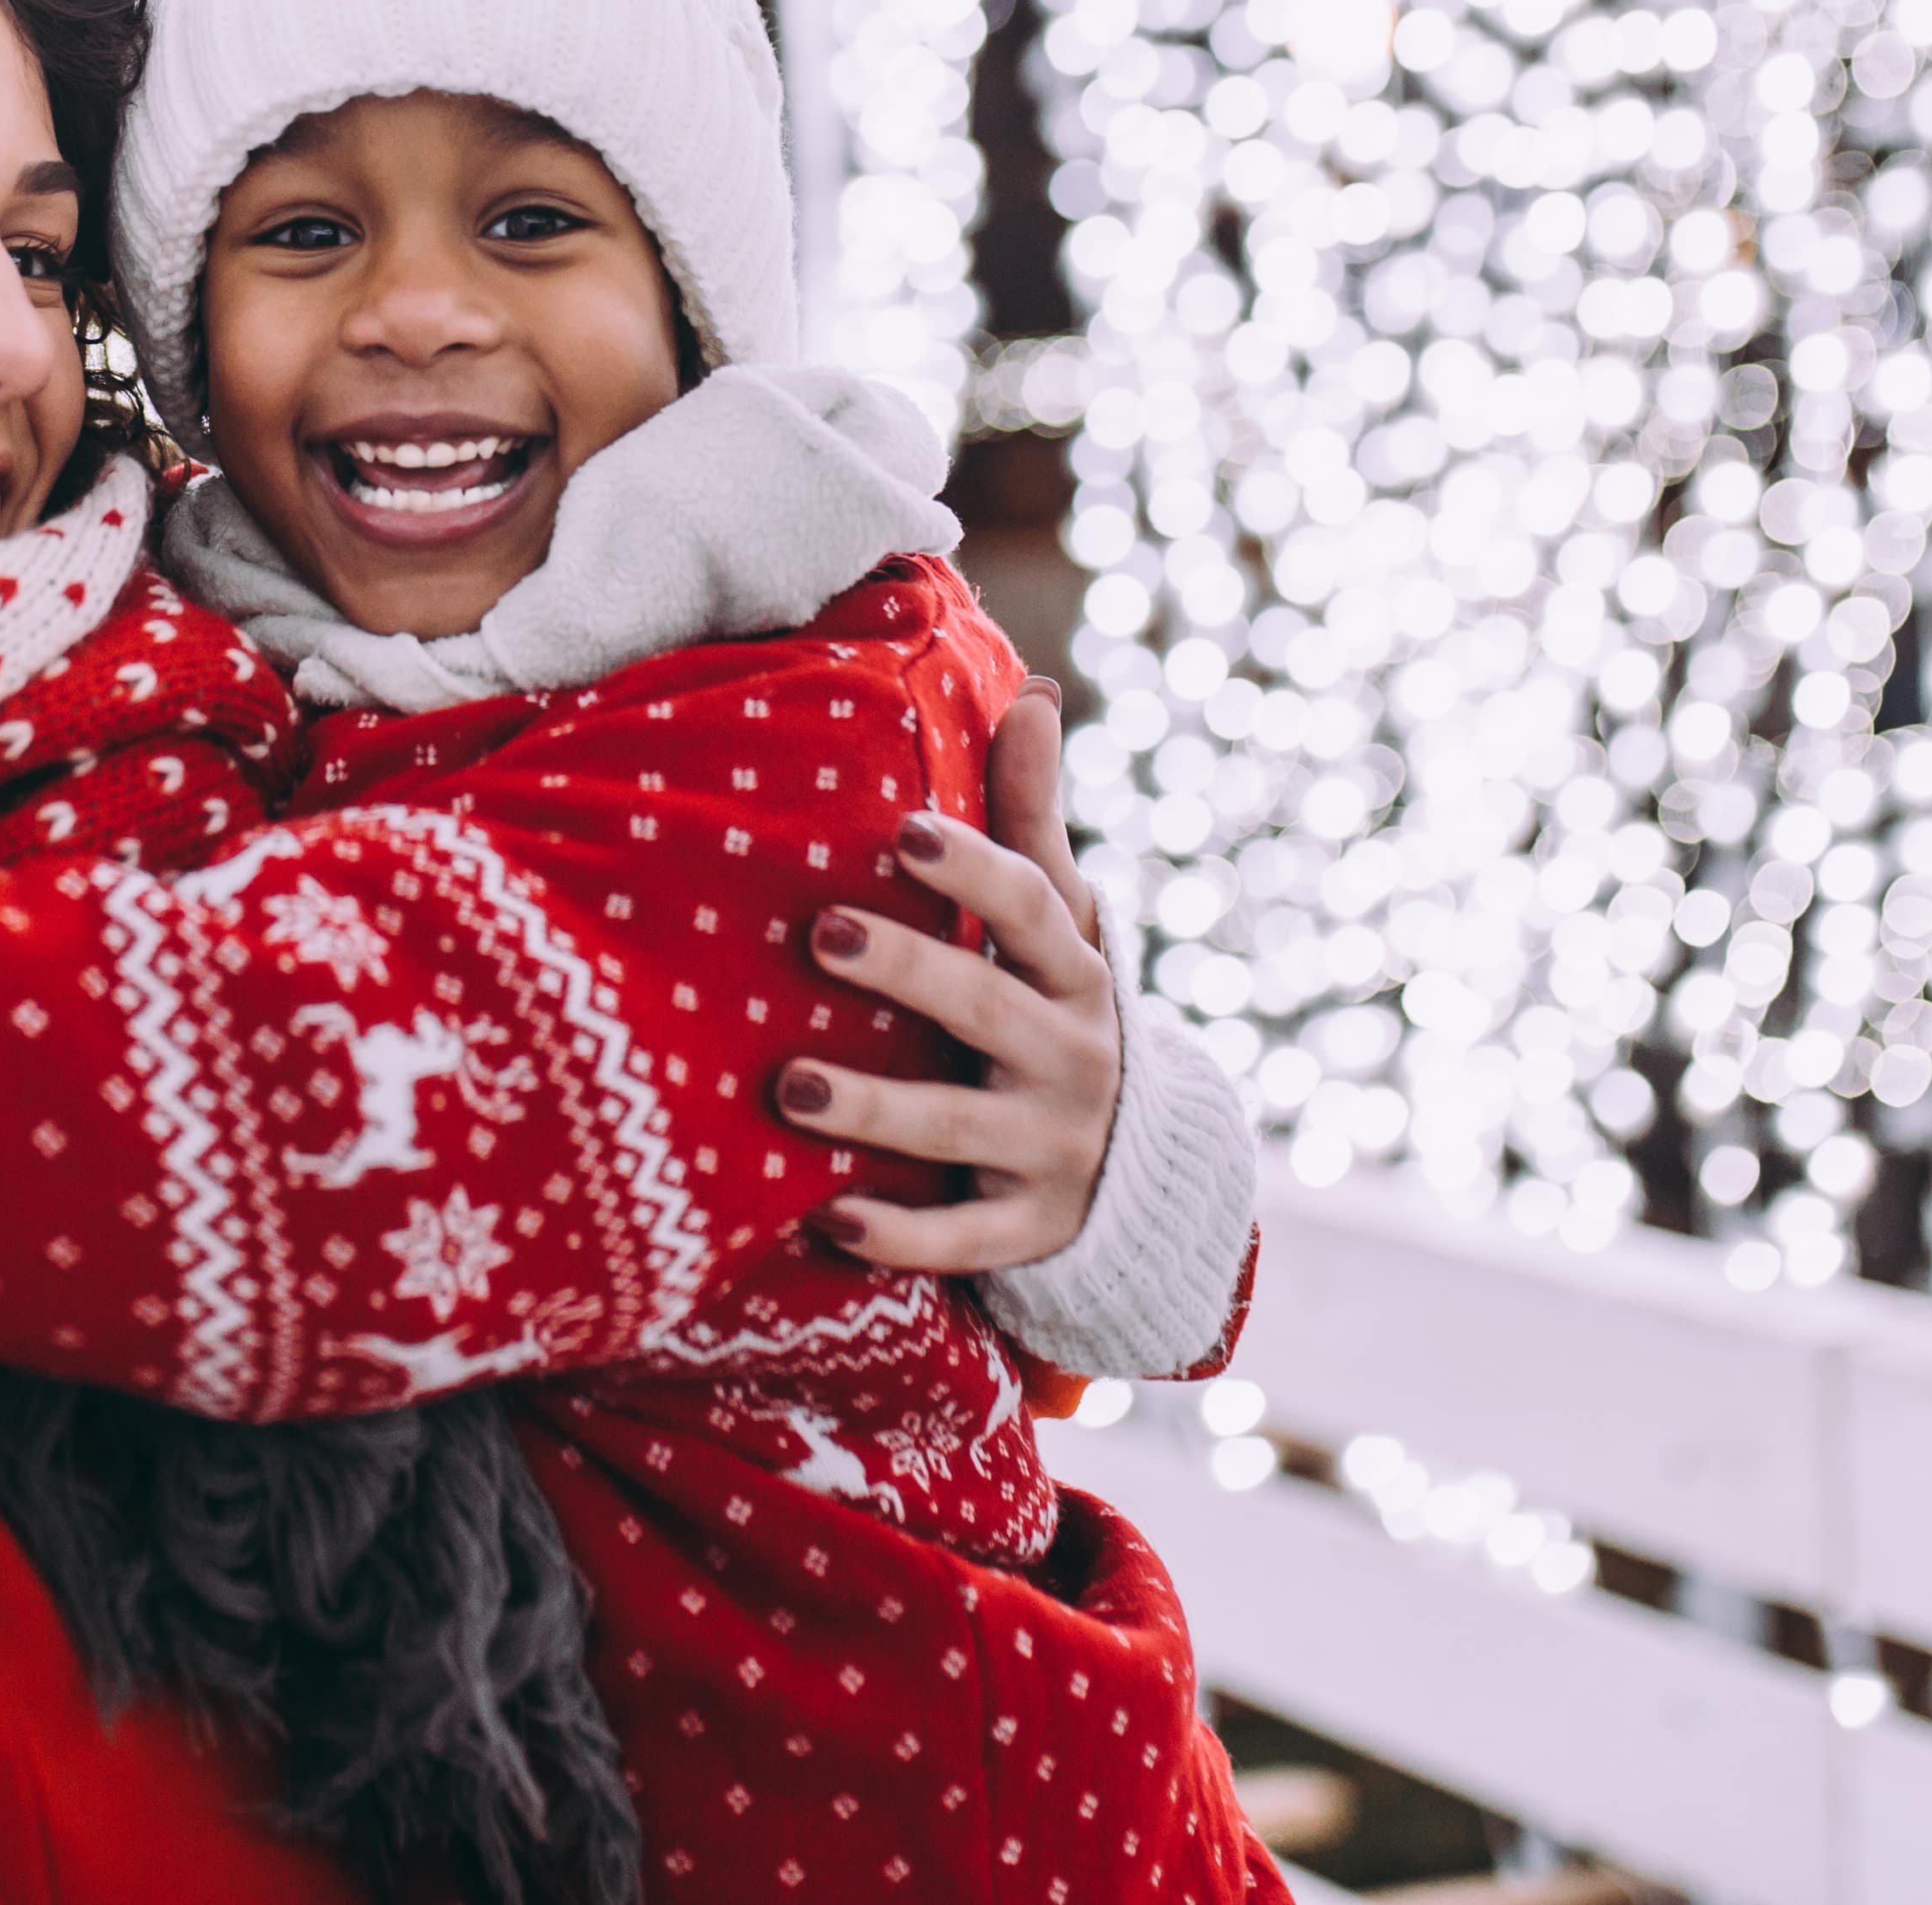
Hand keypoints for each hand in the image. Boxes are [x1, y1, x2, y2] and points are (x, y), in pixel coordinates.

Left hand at [774, 678, 1124, 1274]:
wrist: (1143, 1176)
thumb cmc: (1059, 1011)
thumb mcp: (1062, 925)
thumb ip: (1035, 818)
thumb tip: (1035, 690)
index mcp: (1073, 974)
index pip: (1035, 910)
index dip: (975, 868)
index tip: (905, 830)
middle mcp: (1070, 1058)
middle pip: (985, 1007)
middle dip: (908, 970)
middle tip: (820, 932)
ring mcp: (1050, 1151)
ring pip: (956, 1130)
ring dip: (873, 1110)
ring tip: (788, 1089)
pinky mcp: (1028, 1231)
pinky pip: (961, 1241)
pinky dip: (900, 1236)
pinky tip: (827, 1220)